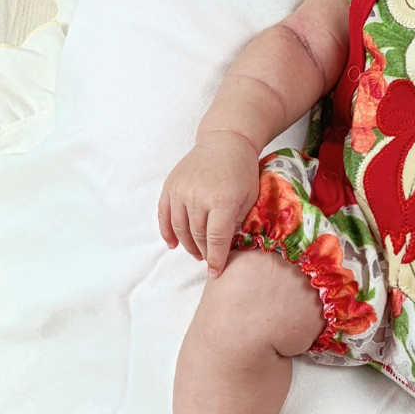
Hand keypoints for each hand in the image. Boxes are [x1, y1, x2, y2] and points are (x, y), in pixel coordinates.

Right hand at [158, 130, 260, 276]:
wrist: (226, 141)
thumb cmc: (243, 171)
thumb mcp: (251, 197)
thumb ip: (238, 222)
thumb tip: (227, 247)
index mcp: (222, 200)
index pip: (216, 239)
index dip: (216, 259)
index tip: (216, 272)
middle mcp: (198, 196)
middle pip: (197, 235)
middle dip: (203, 253)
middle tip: (209, 262)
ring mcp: (181, 191)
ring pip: (180, 228)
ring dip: (187, 245)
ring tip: (196, 253)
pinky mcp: (170, 186)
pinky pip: (164, 214)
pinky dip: (167, 232)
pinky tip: (173, 244)